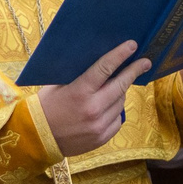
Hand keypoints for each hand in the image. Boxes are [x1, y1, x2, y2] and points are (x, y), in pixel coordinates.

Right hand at [38, 40, 147, 157]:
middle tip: (145, 62)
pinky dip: (114, 112)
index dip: (121, 55)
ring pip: (120, 102)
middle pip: (121, 85)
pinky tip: (106, 108)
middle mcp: (93, 108)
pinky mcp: (102, 137)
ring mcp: (99, 125)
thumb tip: (102, 62)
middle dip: (134, 71)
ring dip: (119, 93)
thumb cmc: (46, 106)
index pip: (105, 68)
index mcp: (79, 91)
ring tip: (113, 88)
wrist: (37, 138)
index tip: (133, 46)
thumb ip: (80, 75)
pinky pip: (117, 120)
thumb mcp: (58, 85)